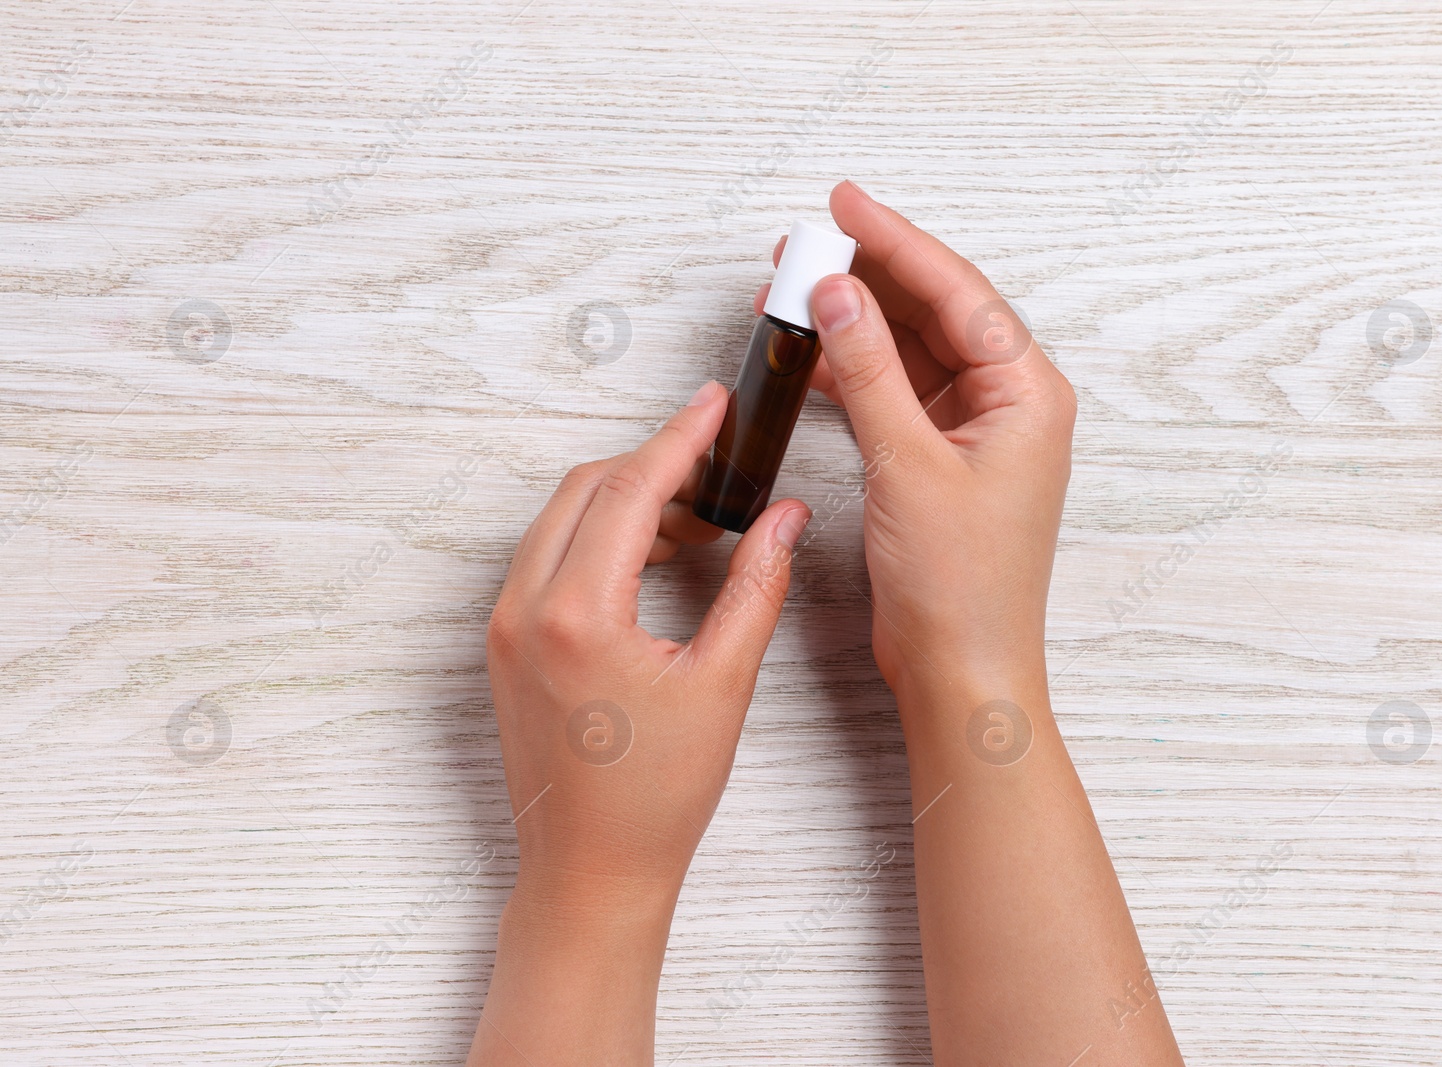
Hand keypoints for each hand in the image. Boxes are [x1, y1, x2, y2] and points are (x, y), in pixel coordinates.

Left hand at [469, 381, 809, 1064]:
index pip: (629, 489)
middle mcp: (523, 609)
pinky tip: (652, 560)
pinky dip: (597, 539)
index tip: (713, 405)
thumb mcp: (723, 684)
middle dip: (652, 465)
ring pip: (560, 520)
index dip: (679, 438)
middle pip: (586, 489)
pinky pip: (546, 559)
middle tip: (715, 463)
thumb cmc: (654, 798)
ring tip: (698, 521)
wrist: (589, 873)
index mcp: (576, 614)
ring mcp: (503, 627)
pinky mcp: (503, 646)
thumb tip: (783, 518)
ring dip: (624, 502)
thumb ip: (755, 586)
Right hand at [758, 181, 1075, 693]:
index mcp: (1028, 394)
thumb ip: (869, 373)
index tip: (843, 205)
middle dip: (869, 276)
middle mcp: (1010, 404)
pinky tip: (812, 354)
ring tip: (792, 292)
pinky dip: (855, 372)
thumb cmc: (961, 587)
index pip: (957, 292)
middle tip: (804, 246)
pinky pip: (897, 392)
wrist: (960, 671)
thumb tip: (838, 294)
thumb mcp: (908, 465)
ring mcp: (976, 432)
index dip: (895, 242)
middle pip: (935, 311)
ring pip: (911, 350)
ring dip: (855, 323)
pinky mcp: (942, 460)